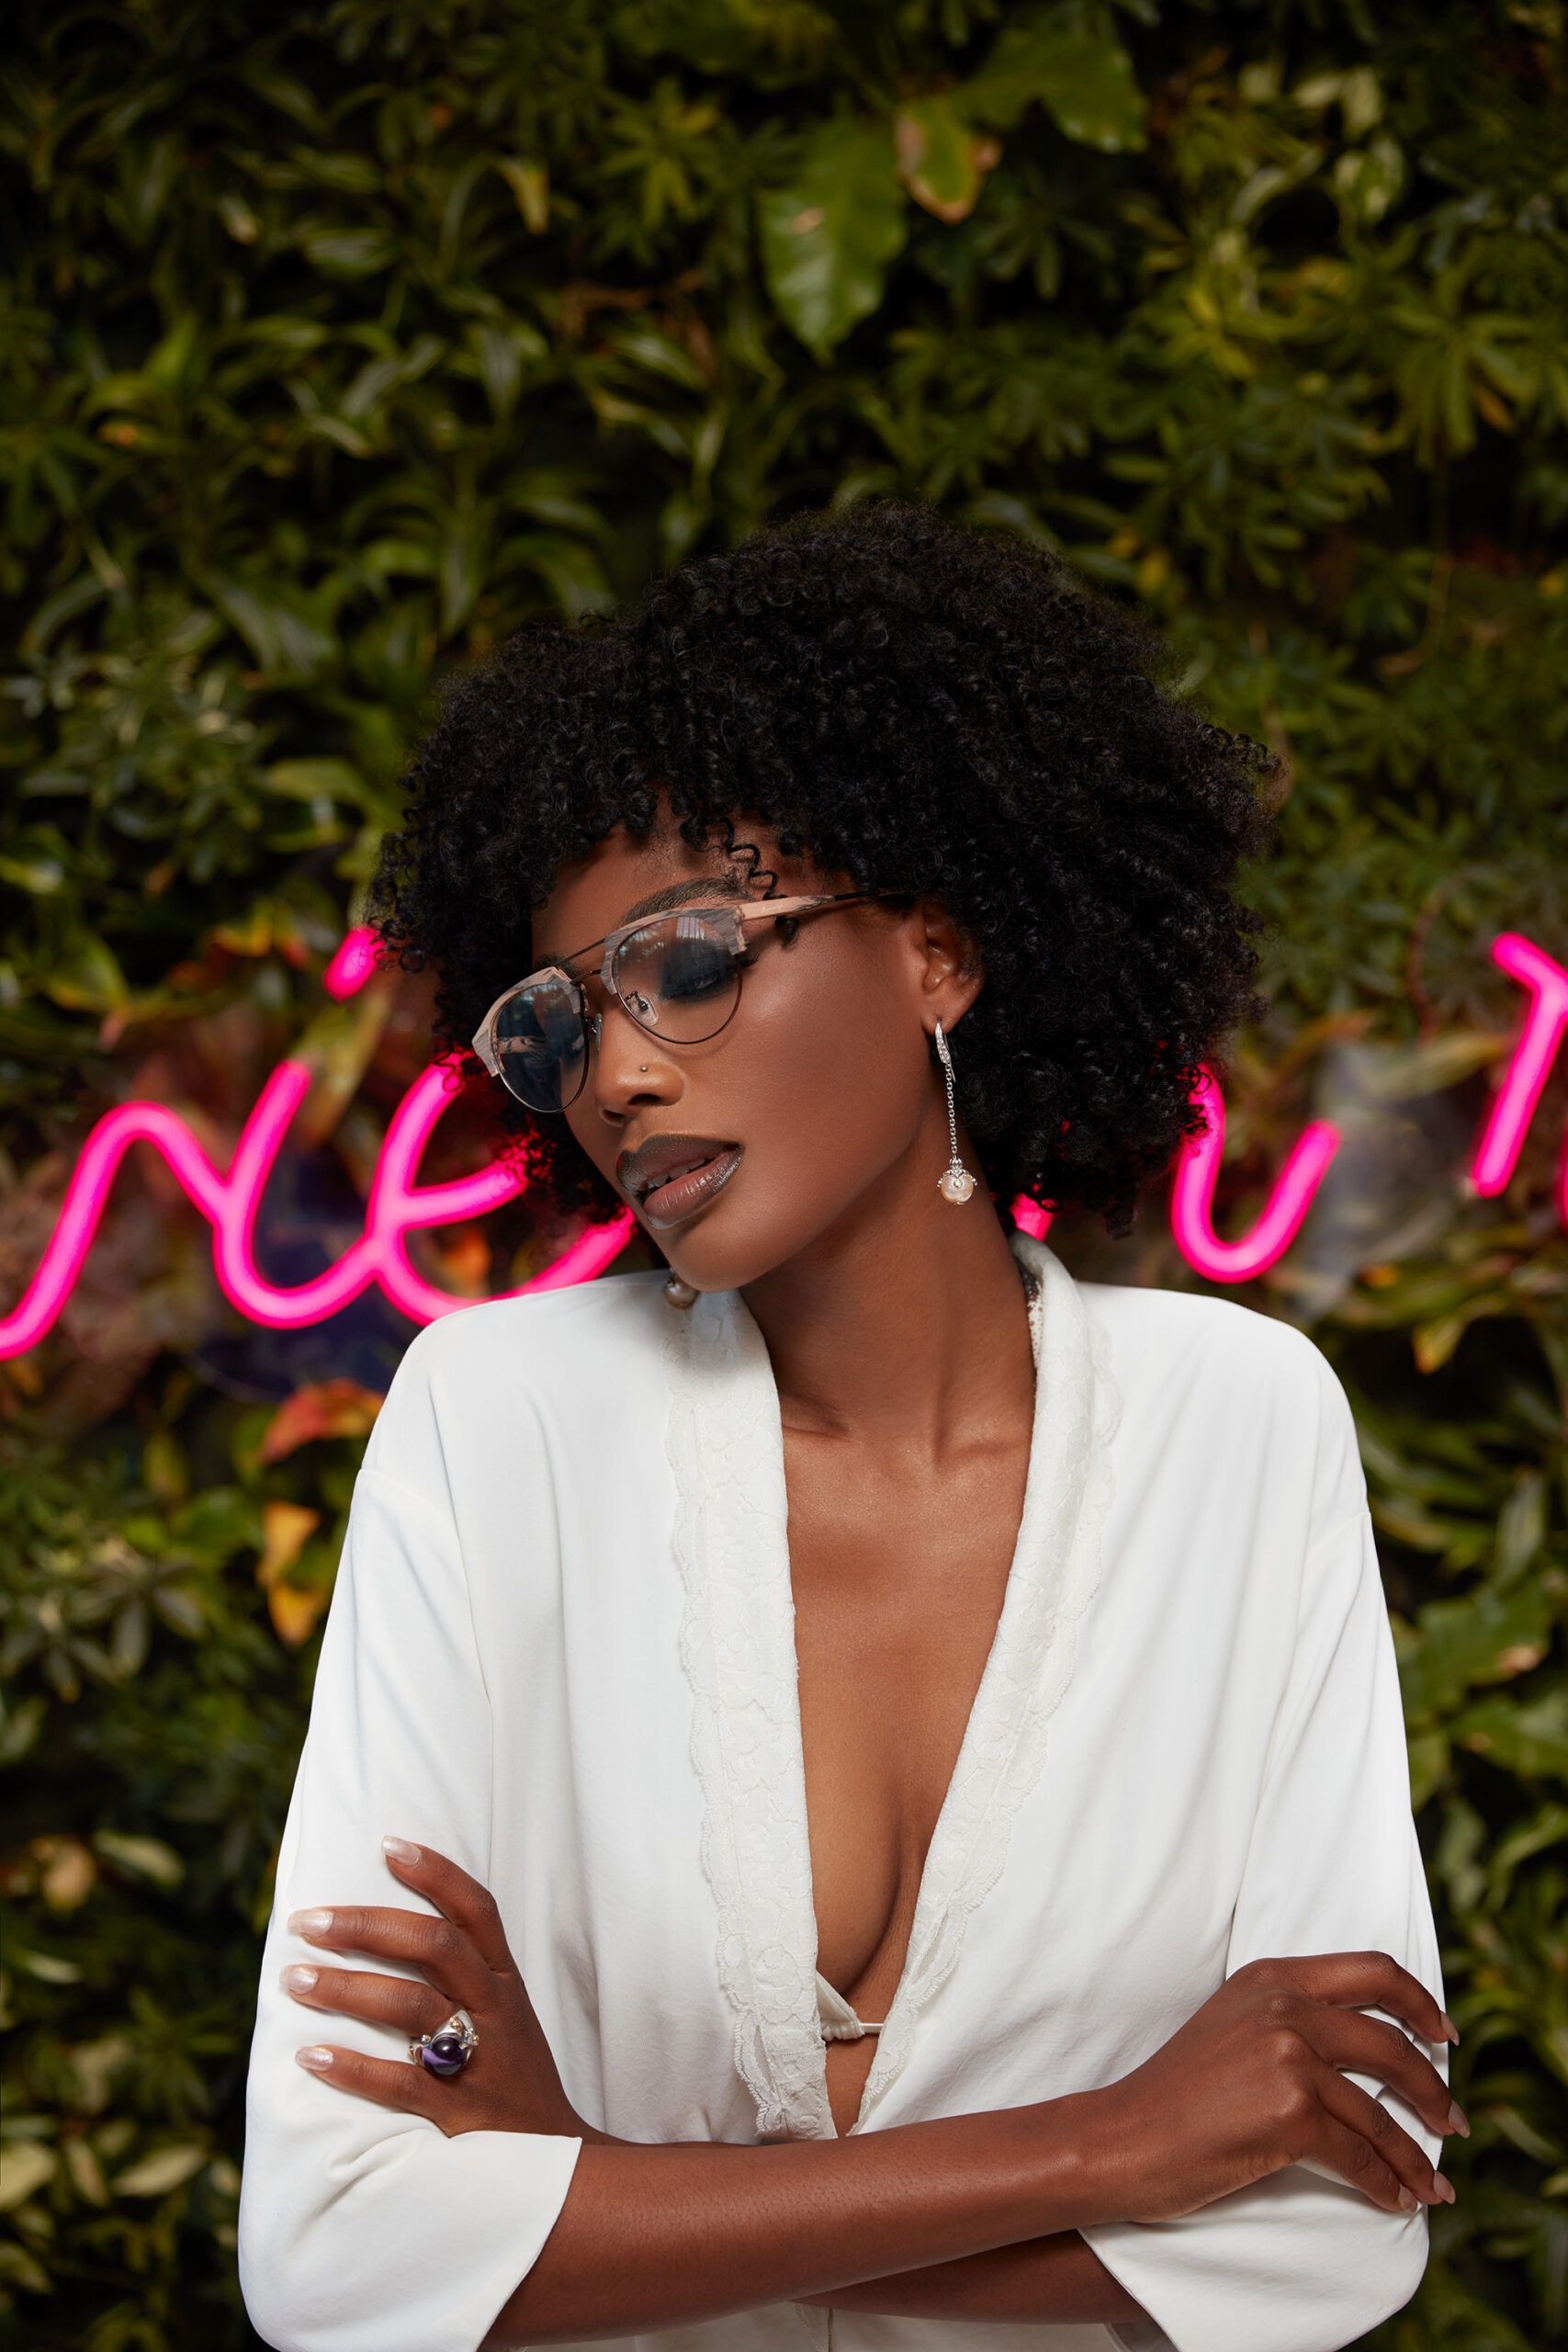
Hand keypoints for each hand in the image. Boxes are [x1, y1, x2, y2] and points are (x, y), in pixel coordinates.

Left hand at [283, 1838, 602, 2141]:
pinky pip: (399, 2084)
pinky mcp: (457, 2114)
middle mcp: (494, 2011)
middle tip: (308, 1921)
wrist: (561, 2170)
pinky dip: (351, 2068)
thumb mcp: (508, 2019)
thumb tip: (392, 1933)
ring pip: (409, 2005)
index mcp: (505, 1983)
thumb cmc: (515, 2082)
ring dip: (344, 1988)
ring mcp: (478, 2061)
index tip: (388, 1845)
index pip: (477, 1911)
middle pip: (434, 1947)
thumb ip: (467, 1979)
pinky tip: (309, 2055)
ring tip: (293, 1979)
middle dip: (365, 1926)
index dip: (436, 1873)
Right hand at [1089, 1951, 1463, 2222]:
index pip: (1372, 1970)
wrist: (1124, 2137)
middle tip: (1452, 2121)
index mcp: (1272, 1977)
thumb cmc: (1175, 2094)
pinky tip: (1395, 2200)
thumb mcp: (1233, 2026)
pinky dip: (1386, 2184)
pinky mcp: (1290, 2113)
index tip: (1443, 2035)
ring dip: (1415, 2155)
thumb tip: (1366, 2049)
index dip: (1419, 2002)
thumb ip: (1290, 2018)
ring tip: (1432, 2183)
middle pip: (1392, 2042)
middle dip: (1433, 2089)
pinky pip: (1360, 2156)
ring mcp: (1289, 2057)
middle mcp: (1284, 2006)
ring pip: (1380, 2112)